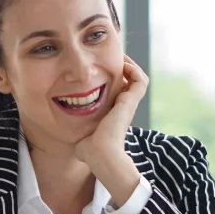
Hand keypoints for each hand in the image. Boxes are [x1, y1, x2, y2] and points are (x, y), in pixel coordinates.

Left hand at [74, 56, 148, 205]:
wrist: (99, 154)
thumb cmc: (89, 151)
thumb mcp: (82, 138)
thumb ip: (79, 135)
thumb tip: (75, 142)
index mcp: (113, 115)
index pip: (118, 93)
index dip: (113, 81)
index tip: (100, 71)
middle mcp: (123, 108)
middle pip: (129, 83)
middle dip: (122, 70)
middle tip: (109, 60)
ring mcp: (128, 105)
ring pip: (139, 80)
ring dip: (130, 67)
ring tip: (118, 59)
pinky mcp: (130, 102)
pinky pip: (140, 80)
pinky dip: (133, 70)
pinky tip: (121, 66)